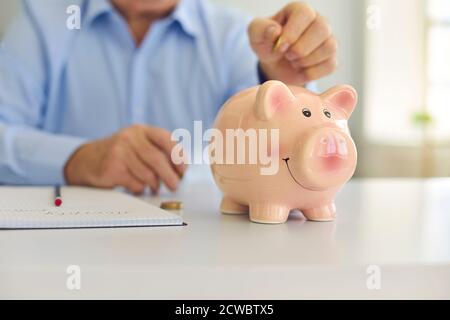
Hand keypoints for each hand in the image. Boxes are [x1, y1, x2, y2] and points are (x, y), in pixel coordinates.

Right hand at [64, 125, 186, 193]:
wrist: (87, 160)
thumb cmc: (120, 154)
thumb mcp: (137, 144)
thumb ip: (157, 152)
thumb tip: (179, 172)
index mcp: (141, 130)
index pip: (166, 139)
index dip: (178, 155)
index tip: (183, 170)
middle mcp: (130, 137)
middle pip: (157, 159)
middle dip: (170, 176)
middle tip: (175, 185)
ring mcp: (120, 151)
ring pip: (147, 174)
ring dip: (154, 185)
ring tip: (154, 188)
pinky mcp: (113, 167)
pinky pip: (135, 183)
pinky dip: (140, 188)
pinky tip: (137, 187)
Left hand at [248, 2, 336, 84]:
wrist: (275, 66)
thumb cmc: (267, 45)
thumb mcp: (256, 35)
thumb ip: (260, 29)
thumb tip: (275, 31)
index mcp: (299, 10)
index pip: (305, 13)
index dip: (292, 33)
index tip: (280, 47)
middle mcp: (318, 21)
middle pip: (322, 28)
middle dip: (300, 49)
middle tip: (287, 56)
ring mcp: (328, 39)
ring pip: (329, 47)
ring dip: (306, 61)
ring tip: (293, 62)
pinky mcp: (331, 58)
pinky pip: (330, 64)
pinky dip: (312, 72)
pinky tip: (301, 69)